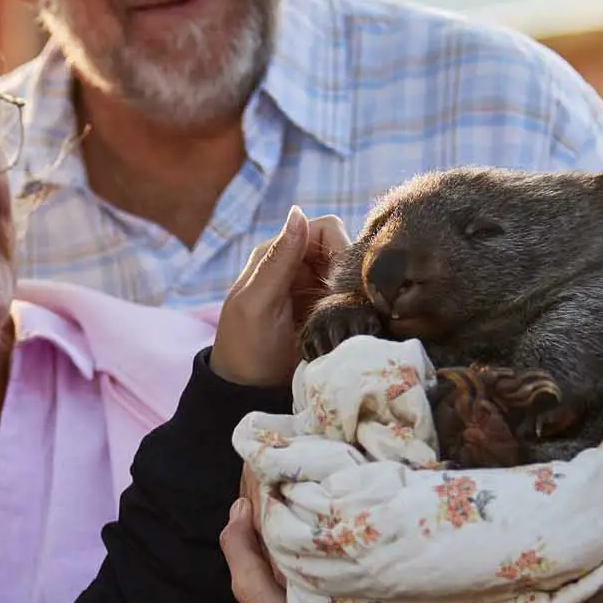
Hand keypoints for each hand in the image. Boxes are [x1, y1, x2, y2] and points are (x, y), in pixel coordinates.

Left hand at [210, 207, 347, 387]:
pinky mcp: (328, 313)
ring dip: (355, 292)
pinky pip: (354, 298)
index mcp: (279, 253)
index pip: (325, 228)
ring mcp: (315, 289)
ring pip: (353, 274)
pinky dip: (357, 307)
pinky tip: (352, 324)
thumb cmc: (244, 347)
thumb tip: (297, 211)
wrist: (248, 391)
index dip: (339, 248)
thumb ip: (278, 260)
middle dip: (350, 273)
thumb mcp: (256, 303)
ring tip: (347, 318)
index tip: (340, 283)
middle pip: (344, 249)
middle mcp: (300, 265)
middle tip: (345, 305)